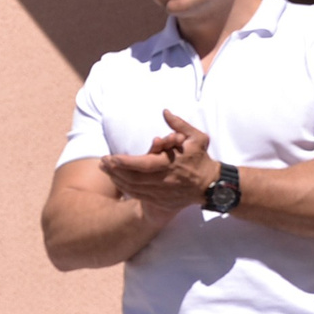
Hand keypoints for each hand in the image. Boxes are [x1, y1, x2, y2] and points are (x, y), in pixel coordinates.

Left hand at [99, 109, 217, 212]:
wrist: (211, 184)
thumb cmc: (201, 158)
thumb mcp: (197, 138)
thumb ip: (179, 125)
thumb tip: (165, 111)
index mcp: (171, 164)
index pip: (143, 164)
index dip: (125, 162)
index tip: (111, 157)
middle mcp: (165, 180)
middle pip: (133, 178)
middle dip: (115, 171)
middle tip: (102, 162)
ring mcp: (163, 193)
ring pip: (134, 188)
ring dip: (117, 179)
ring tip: (105, 170)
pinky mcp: (162, 201)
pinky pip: (139, 196)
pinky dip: (126, 189)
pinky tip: (117, 180)